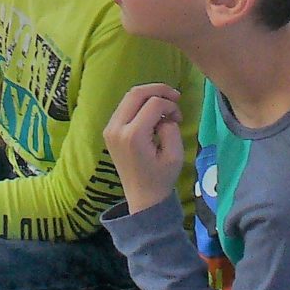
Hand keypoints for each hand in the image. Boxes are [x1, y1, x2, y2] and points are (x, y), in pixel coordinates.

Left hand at [103, 83, 183, 214]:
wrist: (142, 199)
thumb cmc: (161, 179)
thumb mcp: (175, 155)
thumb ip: (170, 128)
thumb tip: (164, 114)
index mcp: (133, 136)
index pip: (153, 104)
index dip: (170, 105)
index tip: (179, 118)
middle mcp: (117, 129)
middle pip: (136, 93)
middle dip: (158, 90)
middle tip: (175, 96)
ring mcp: (110, 129)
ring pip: (128, 97)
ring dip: (149, 96)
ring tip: (166, 104)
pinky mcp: (109, 131)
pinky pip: (124, 107)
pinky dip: (140, 104)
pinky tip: (153, 112)